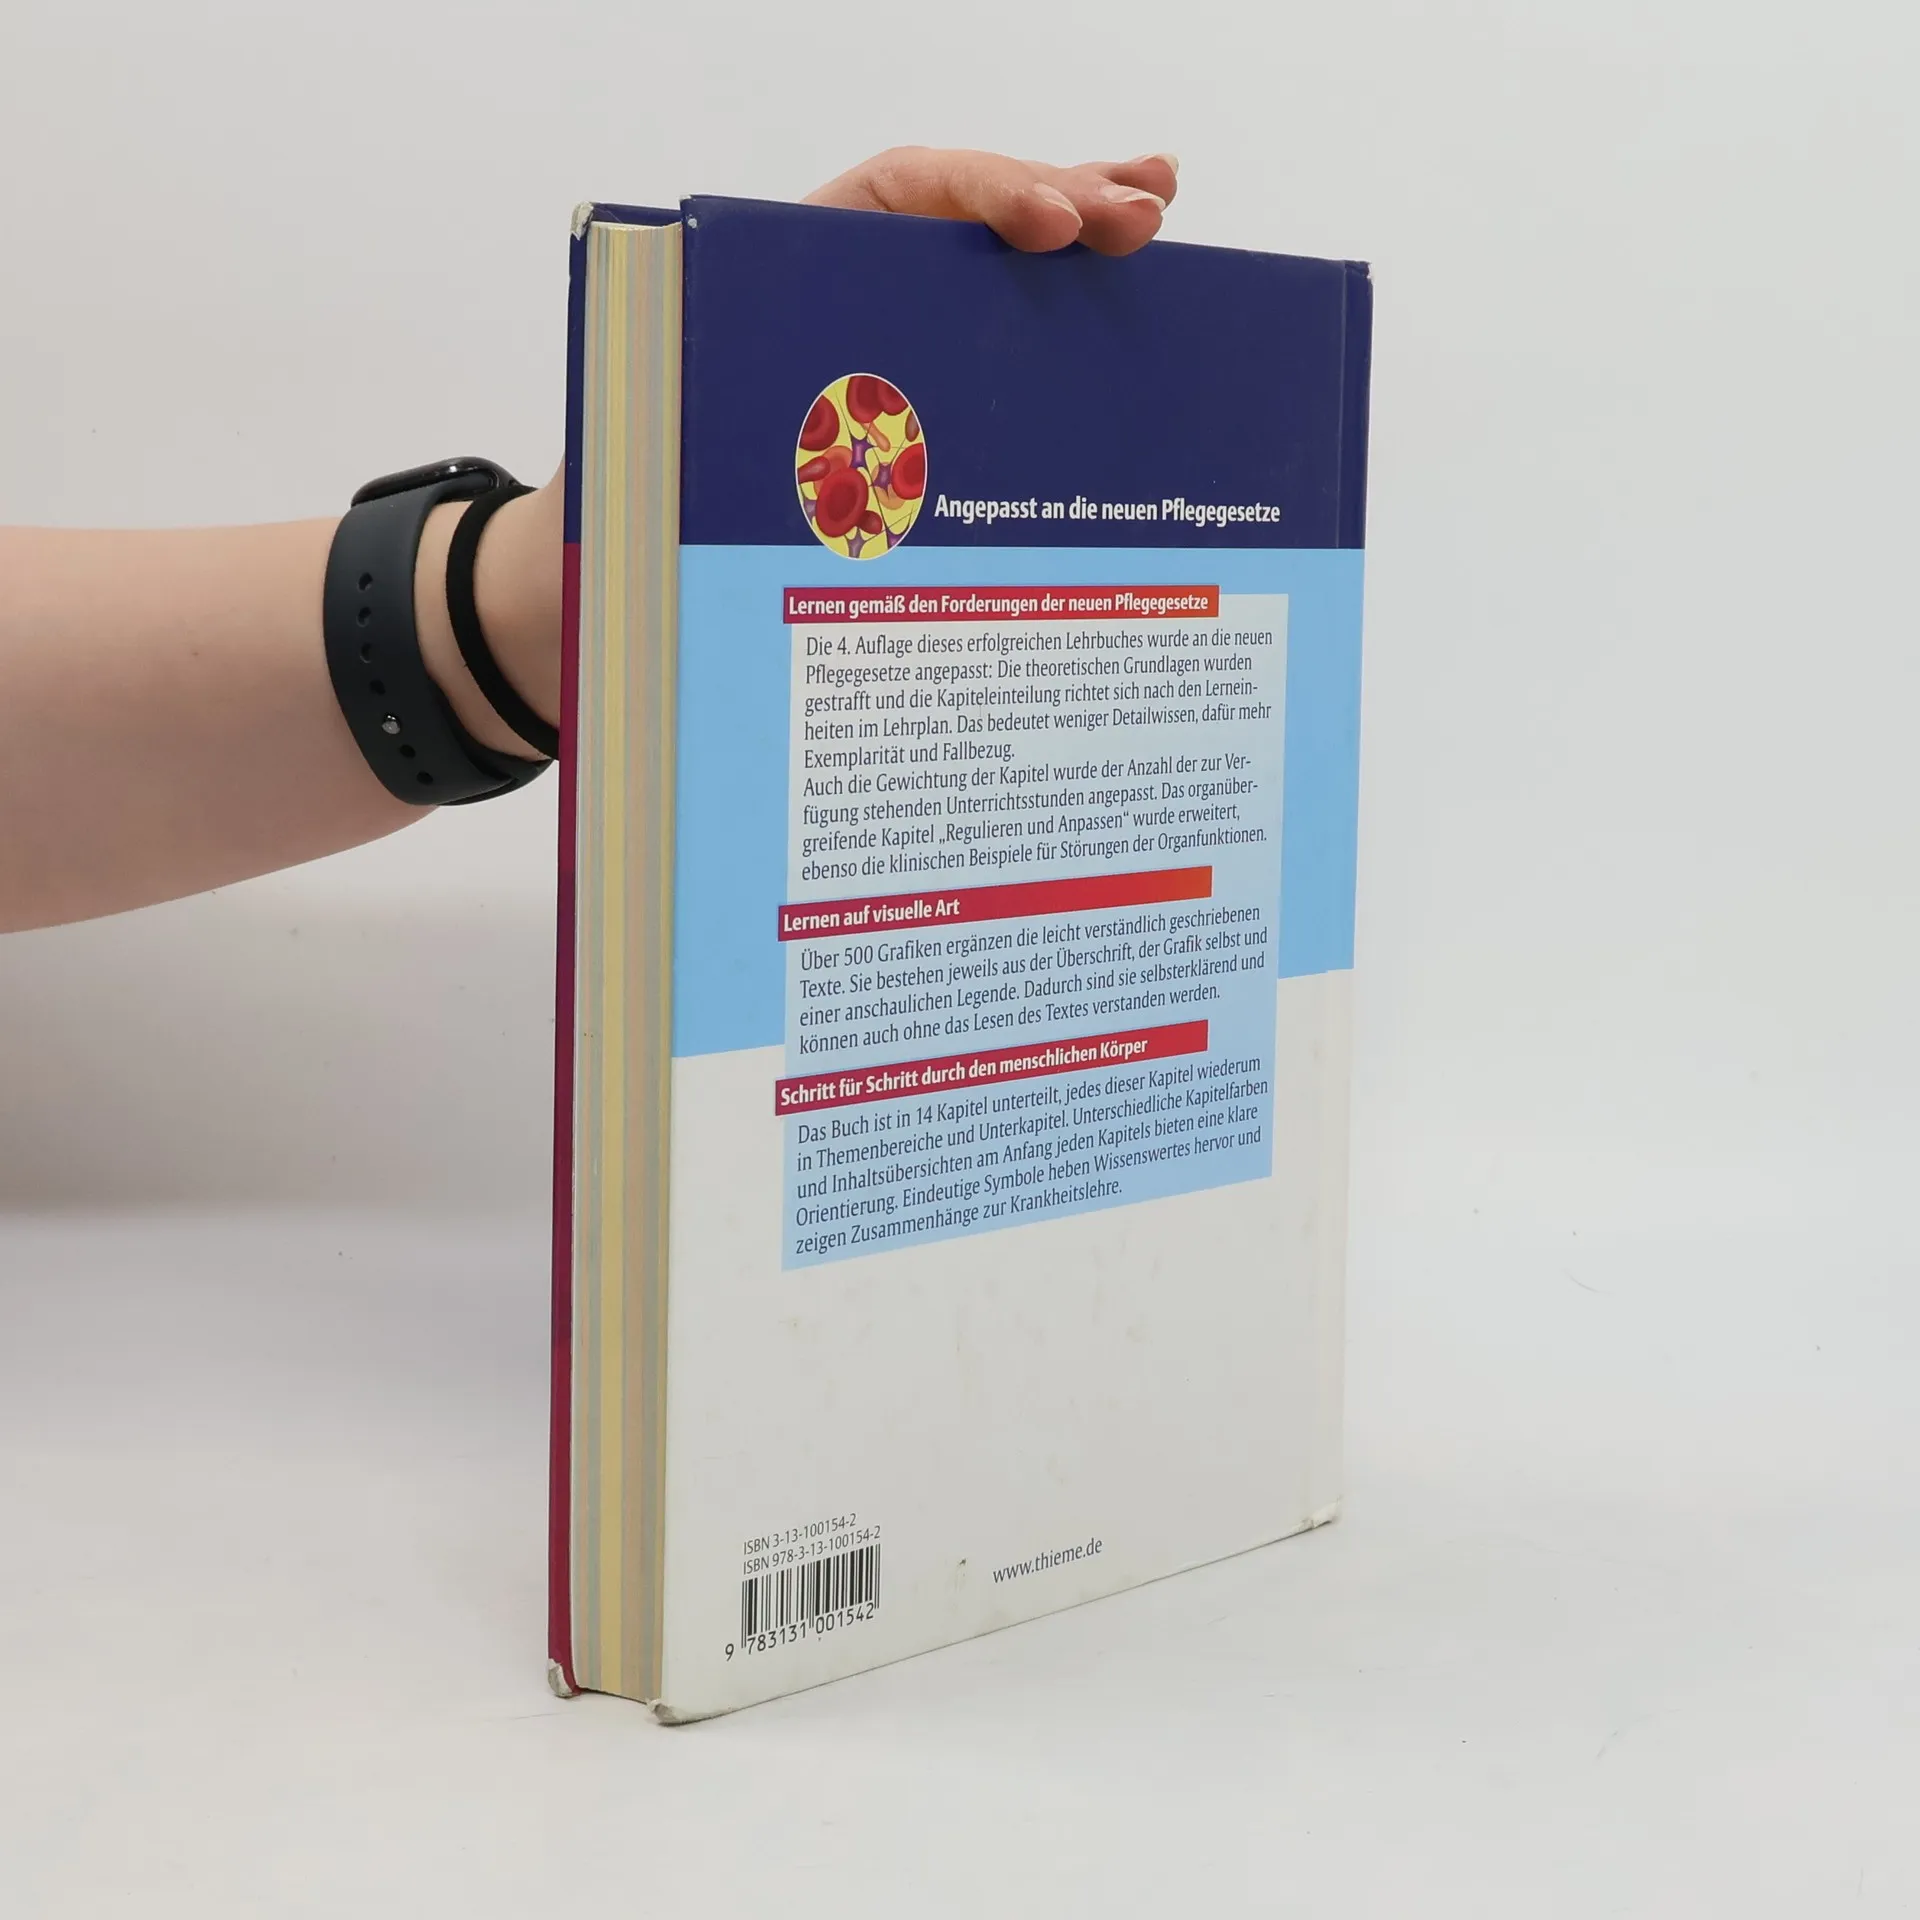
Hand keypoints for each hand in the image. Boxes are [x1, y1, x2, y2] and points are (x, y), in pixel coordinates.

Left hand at [470, 149, 1180, 754]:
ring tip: (1155, 211)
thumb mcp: (640, 484)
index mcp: (773, 295)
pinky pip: (992, 365)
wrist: (600, 599)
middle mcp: (836, 316)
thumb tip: (736, 471)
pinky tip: (1125, 302)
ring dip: (1079, 239)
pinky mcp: (910, 429)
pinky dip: (1059, 333)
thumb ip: (689, 459)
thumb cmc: (614, 536)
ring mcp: (883, 368)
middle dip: (1060, 206)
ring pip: (989, 286)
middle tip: (1143, 221)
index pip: (893, 200)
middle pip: (962, 228)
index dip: (979, 199)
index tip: (1050, 230)